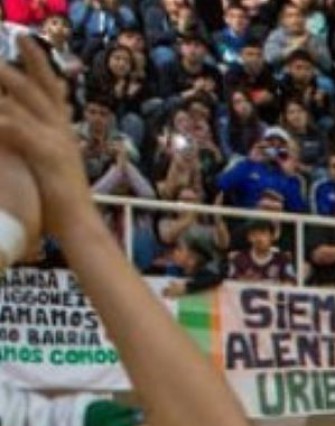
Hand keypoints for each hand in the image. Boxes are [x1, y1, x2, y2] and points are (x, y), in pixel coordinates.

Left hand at [0, 41, 93, 236]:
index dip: (40, 66)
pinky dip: (5, 118)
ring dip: (9, 80)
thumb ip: (37, 148)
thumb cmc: (61, 206)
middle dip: (27, 62)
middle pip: (43, 88)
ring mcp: (58, 142)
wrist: (81, 228)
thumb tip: (22, 134)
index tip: (26, 44)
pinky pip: (20, 129)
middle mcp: (63, 133)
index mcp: (63, 134)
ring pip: (31, 101)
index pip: (53, 92)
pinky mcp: (49, 156)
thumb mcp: (49, 168)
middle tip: (12, 42)